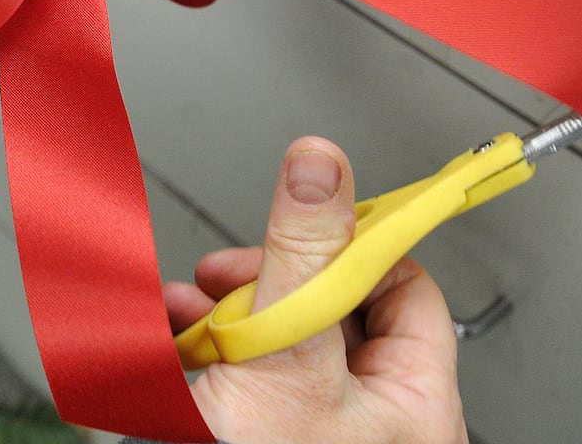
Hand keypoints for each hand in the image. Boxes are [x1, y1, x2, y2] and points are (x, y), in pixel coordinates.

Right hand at [164, 137, 467, 443]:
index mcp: (409, 406)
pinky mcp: (254, 431)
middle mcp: (362, 418)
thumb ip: (303, 254)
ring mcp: (304, 426)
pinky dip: (201, 343)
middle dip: (270, 274)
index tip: (324, 204)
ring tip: (191, 303)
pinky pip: (237, 369)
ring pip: (274, 331)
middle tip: (237, 269)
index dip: (362, 241)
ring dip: (224, 305)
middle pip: (329, 303)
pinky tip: (172, 335)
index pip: (405, 289)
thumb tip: (323, 164)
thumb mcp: (288, 356)